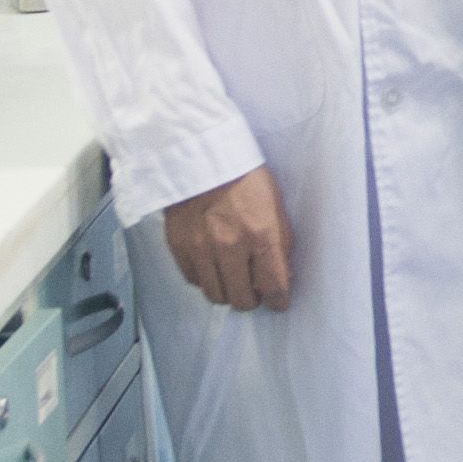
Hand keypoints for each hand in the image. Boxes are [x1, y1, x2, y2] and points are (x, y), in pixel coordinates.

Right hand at [161, 166, 294, 310]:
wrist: (202, 159)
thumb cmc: (246, 180)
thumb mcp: (276, 207)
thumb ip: (280, 244)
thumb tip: (283, 276)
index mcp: (261, 234)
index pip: (273, 286)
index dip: (278, 301)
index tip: (278, 302)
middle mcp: (229, 246)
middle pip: (241, 300)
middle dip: (251, 300)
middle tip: (253, 291)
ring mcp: (200, 248)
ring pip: (215, 295)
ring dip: (227, 292)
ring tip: (232, 280)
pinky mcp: (178, 246)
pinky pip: (193, 280)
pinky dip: (205, 279)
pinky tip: (212, 266)